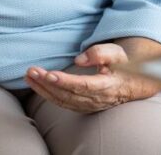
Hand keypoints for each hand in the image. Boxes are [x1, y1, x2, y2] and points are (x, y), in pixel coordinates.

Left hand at [24, 42, 160, 112]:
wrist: (131, 83)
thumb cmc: (122, 65)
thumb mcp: (117, 54)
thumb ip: (100, 53)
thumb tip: (79, 60)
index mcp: (105, 86)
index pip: (82, 86)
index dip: (65, 81)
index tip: (49, 75)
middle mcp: (95, 99)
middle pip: (67, 94)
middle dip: (47, 84)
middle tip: (32, 71)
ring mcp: (87, 105)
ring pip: (62, 100)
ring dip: (43, 89)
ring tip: (29, 76)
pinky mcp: (81, 106)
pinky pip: (61, 103)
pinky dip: (47, 94)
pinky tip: (37, 85)